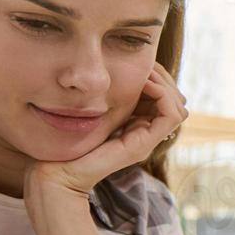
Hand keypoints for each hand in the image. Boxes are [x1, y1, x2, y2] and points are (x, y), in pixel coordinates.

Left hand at [24, 64, 186, 202]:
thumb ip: (107, 96)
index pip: (166, 97)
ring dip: (165, 84)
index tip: (139, 64)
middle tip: (145, 66)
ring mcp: (147, 140)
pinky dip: (163, 95)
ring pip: (178, 106)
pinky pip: (171, 115)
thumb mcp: (93, 109)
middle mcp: (146, 133)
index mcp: (137, 124)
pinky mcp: (143, 145)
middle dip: (164, 77)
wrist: (56, 169)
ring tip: (145, 74)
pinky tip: (144, 83)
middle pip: (176, 100)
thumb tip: (114, 71)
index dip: (158, 76)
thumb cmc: (66, 139)